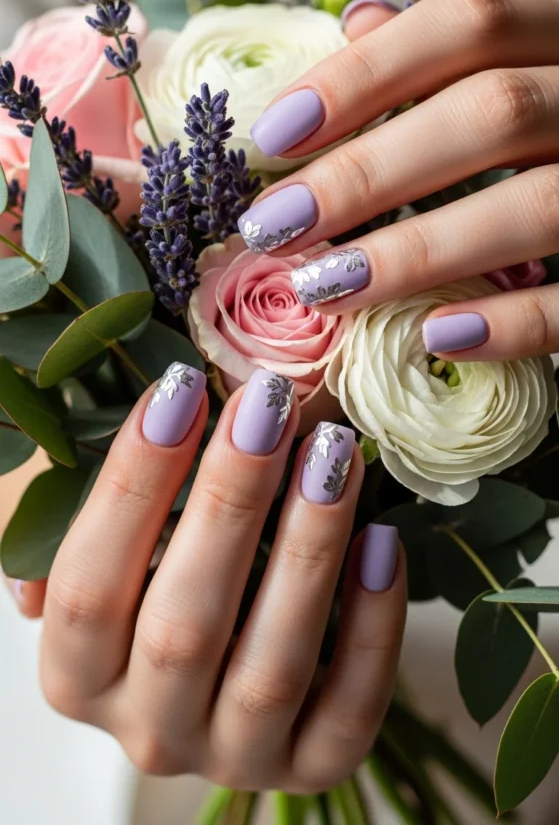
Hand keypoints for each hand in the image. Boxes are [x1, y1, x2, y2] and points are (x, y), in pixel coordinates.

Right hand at [7, 366, 404, 790]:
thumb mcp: (96, 538)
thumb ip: (73, 503)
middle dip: (229, 501)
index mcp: (76, 677)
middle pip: (181, 628)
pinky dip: (370, 629)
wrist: (209, 664)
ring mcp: (232, 756)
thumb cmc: (150, 576)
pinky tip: (382, 541)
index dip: (131, 484)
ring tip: (333, 452)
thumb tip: (108, 447)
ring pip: (270, 668)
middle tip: (269, 404)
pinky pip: (348, 713)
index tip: (181, 389)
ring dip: (307, 550)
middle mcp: (148, 731)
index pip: (87, 587)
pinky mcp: (309, 767)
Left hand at [239, 0, 558, 361]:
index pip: (469, 23)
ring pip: (538, 203)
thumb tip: (358, 24)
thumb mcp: (527, 70)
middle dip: (370, 170)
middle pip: (493, 111)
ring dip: (419, 249)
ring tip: (326, 287)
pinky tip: (433, 336)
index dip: (365, 75)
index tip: (274, 135)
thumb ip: (450, 55)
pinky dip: (511, 321)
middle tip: (275, 225)